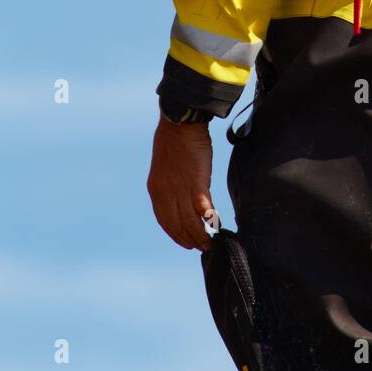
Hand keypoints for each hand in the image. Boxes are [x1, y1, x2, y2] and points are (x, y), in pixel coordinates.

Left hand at [147, 117, 214, 249]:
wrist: (180, 123)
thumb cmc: (175, 141)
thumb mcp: (164, 167)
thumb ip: (170, 185)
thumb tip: (180, 197)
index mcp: (156, 190)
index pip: (164, 220)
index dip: (175, 234)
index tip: (185, 243)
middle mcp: (165, 193)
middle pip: (176, 225)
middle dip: (188, 239)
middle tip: (201, 247)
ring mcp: (180, 189)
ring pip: (189, 222)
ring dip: (199, 235)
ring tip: (210, 242)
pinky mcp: (196, 183)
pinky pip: (202, 209)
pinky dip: (208, 220)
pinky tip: (215, 226)